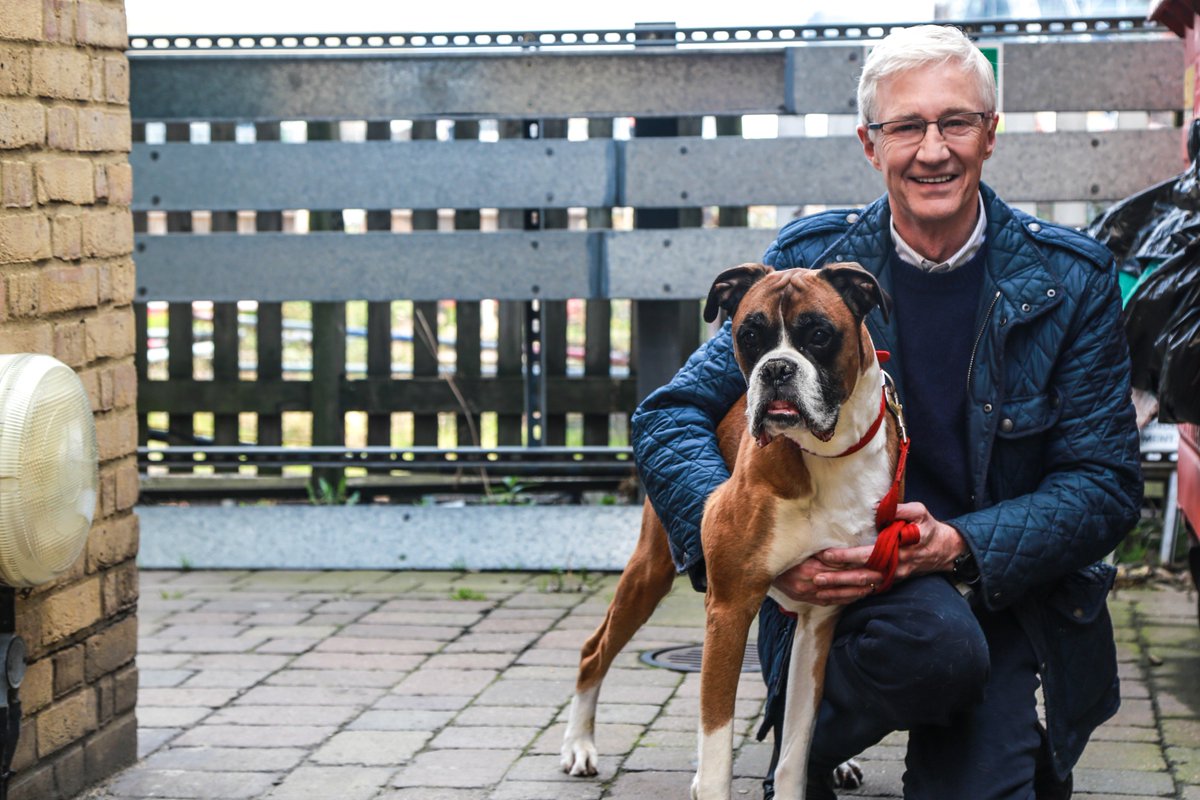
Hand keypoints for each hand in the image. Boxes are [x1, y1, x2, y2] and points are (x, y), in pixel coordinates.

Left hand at [772, 502, 967, 602]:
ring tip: (817, 589)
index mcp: (899, 550)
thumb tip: (878, 506)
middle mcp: (894, 568)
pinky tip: (832, 595)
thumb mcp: (919, 513)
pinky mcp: (889, 581)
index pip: (868, 555)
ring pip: (862, 587)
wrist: (944, 550)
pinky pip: (867, 591)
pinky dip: (849, 594)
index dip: (847, 556)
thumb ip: (900, 509)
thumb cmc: (928, 528)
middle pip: (861, 576)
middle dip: (837, 578)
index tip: (826, 555)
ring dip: (840, 590)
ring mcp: (891, 577)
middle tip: (813, 577)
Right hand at [772, 552, 882, 606]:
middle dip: (866, 576)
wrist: (757, 570)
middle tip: (884, 572)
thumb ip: (818, 545)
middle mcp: (811, 581)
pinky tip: (859, 594)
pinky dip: (847, 598)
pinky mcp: (807, 600)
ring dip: (861, 589)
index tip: (876, 556)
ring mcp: (809, 593)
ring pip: (842, 593)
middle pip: (845, 579)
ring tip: (878, 584)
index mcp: (810, 564)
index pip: (842, 562)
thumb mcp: (798, 543)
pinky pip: (832, 601)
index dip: (860, 559)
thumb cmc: (779, 552)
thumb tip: (841, 542)